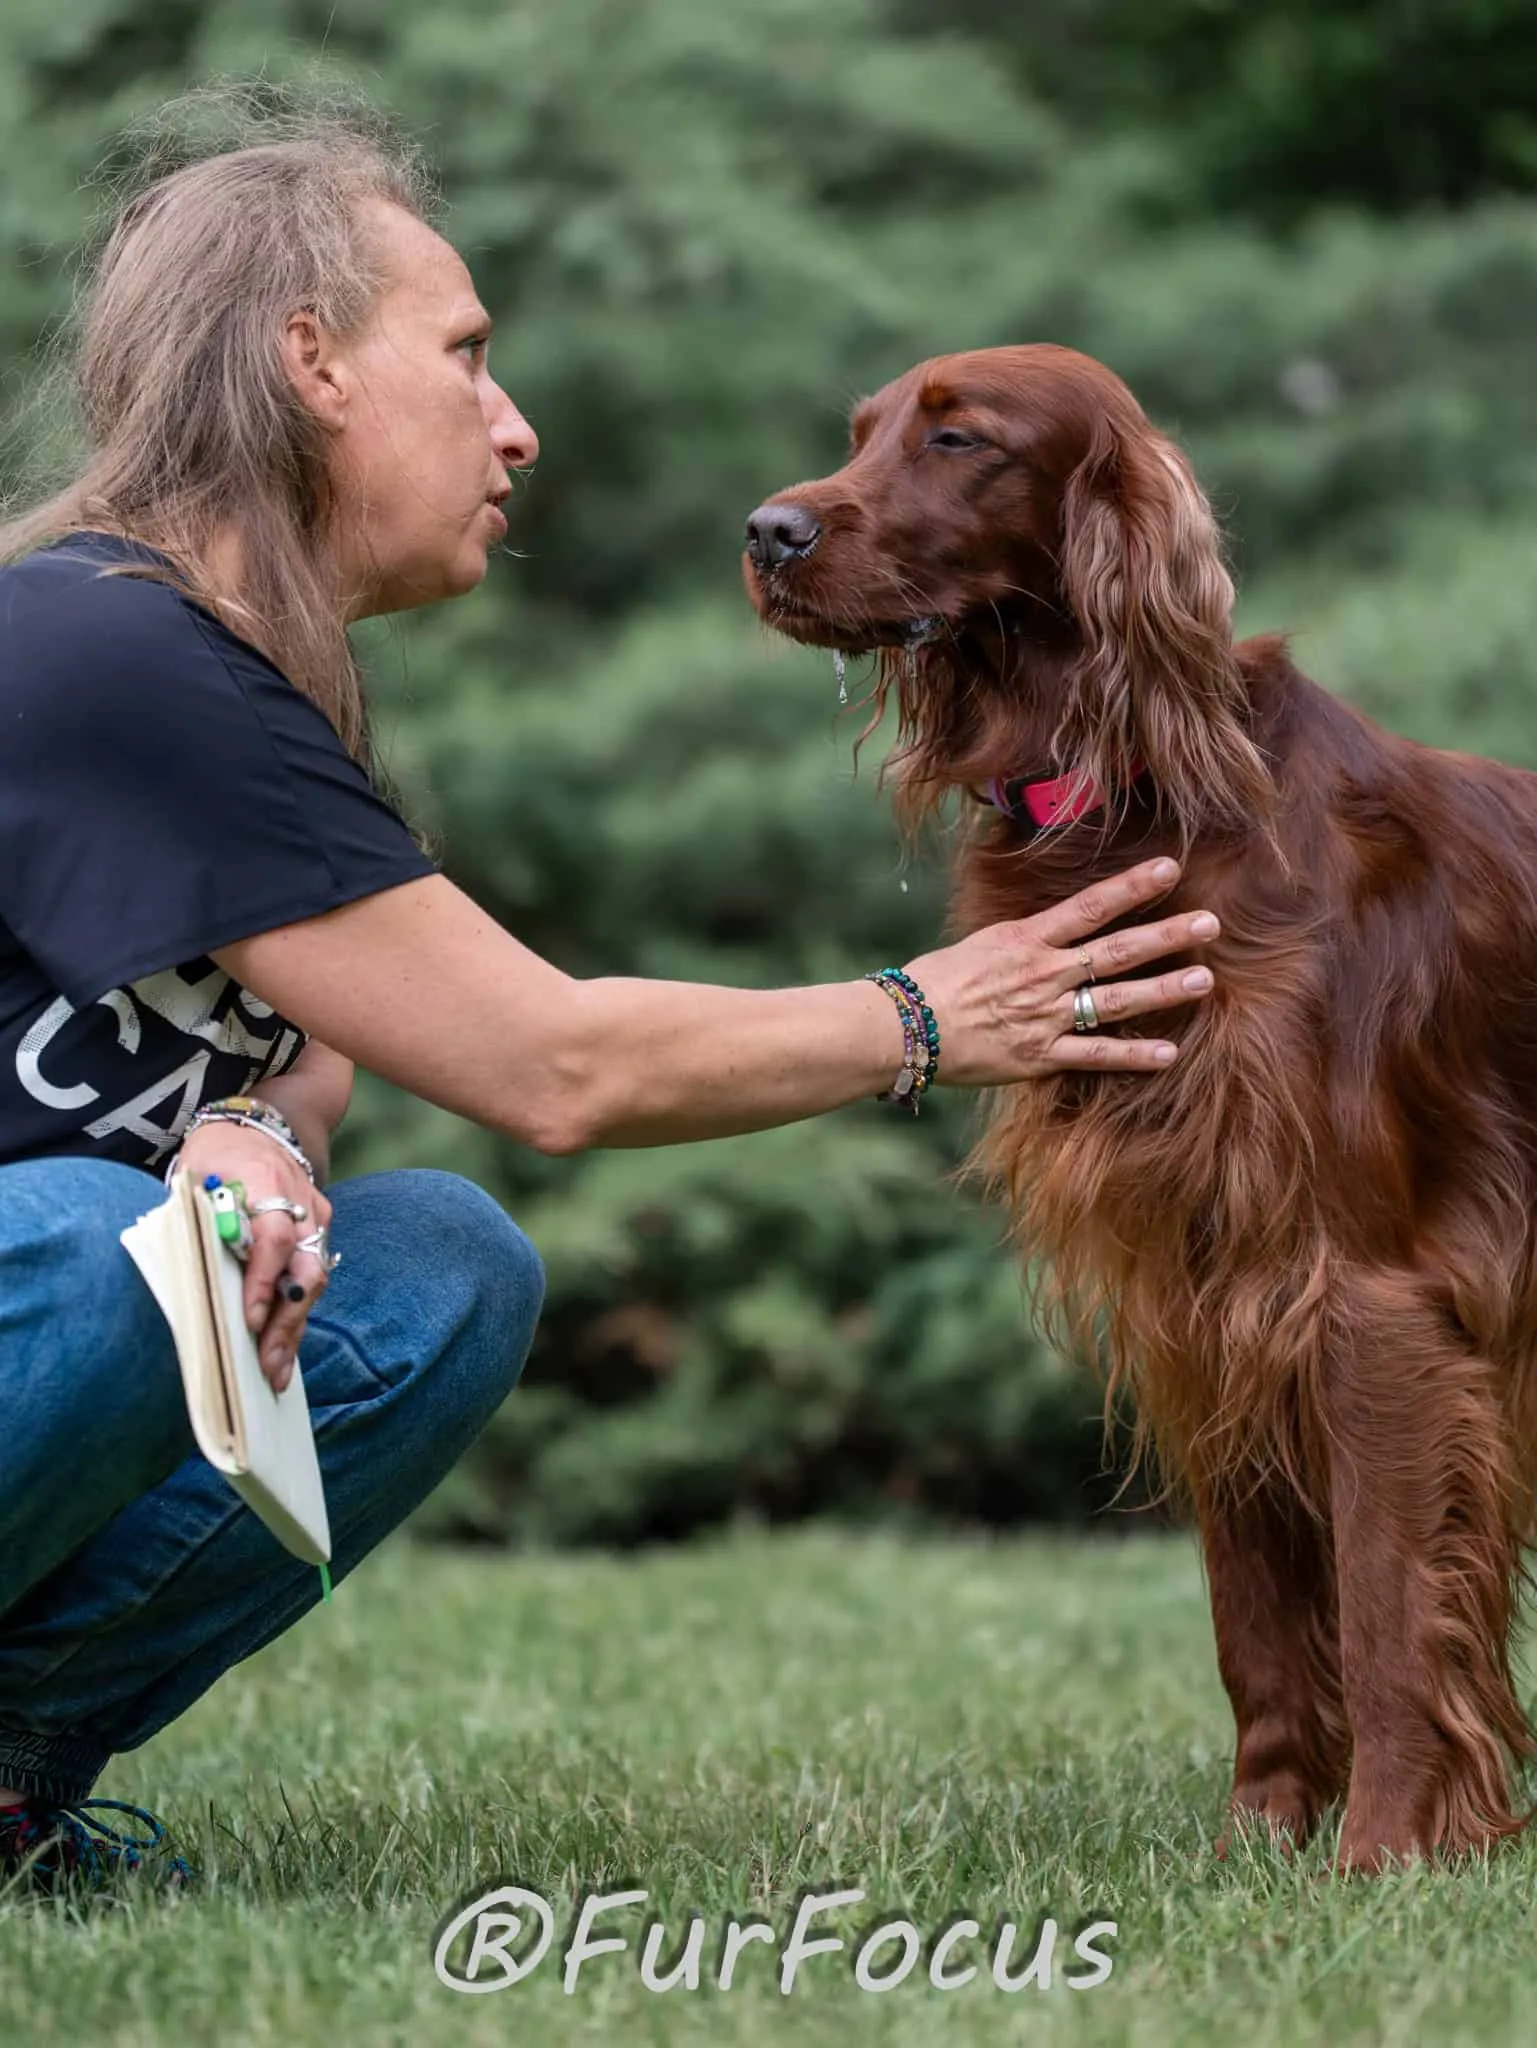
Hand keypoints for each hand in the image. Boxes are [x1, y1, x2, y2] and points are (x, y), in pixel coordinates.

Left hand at [172, 1122, 334, 1392]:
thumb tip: (191, 1283)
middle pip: (306, 1268)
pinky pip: (311, 1275)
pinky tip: (282, 1346)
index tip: (250, 1318)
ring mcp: (316, 1216)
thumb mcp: (196, 1177)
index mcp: (268, 1182)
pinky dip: (295, 1312)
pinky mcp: (319, 1229)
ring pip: (313, 1279)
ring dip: (293, 1327)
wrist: (259, 1123)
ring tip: (276, 1371)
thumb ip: (200, 1222)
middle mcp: (301, 1202)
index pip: (274, 1238)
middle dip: (287, 1322)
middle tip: (268, 1366)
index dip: (263, 1280)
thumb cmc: (216, 1154)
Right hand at [904, 856, 1218, 1084]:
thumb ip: (1020, 939)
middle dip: (1168, 935)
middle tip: (1211, 923)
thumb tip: (1047, 927)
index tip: (1171, 868)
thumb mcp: (977, 944)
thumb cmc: (931, 982)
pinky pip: (1095, 1056)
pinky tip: (1169, 1053)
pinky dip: (1133, 1056)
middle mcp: (1044, 974)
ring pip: (1117, 1000)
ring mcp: (1046, 1015)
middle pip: (1118, 950)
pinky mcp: (1040, 1055)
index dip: (1133, 886)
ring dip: (1164, 990)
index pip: (1091, 906)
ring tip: (1205, 980)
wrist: (902, 1027)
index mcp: (1027, 940)